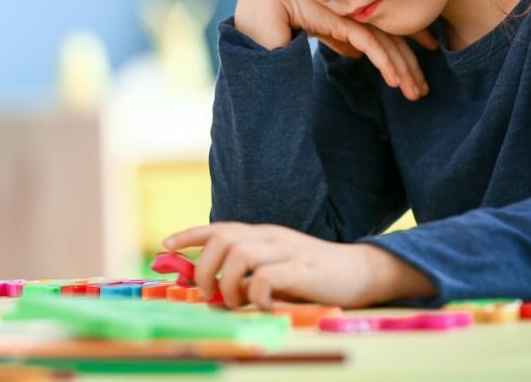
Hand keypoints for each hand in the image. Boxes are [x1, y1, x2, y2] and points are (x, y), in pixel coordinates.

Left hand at [162, 222, 435, 308]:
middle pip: (222, 239)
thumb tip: (214, 287)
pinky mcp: (302, 270)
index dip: (190, 235)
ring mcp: (287, 251)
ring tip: (236, 302)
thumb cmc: (316, 274)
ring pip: (239, 255)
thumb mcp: (278, 266)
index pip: (220, 227)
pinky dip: (255, 294)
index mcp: (263, 235)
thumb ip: (251, 271)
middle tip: (209, 294)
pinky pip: (266, 277)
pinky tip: (262, 304)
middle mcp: (271, 237)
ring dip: (228, 282)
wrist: (363, 271)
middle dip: (204, 267)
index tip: (167, 245)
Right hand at [235, 0, 436, 100]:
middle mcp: (357, 9)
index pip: (387, 30)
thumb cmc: (283, 14)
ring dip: (404, 70)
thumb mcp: (318, 29)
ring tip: (415, 93)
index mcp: (352, 10)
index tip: (419, 70)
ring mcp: (351, 13)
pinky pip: (370, 43)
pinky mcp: (342, 20)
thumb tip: (356, 52)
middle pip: (394, 38)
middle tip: (422, 90)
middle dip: (411, 66)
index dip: (408, 48)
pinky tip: (394, 81)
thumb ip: (338, 37)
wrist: (261, 3)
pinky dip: (385, 62)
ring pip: (387, 43)